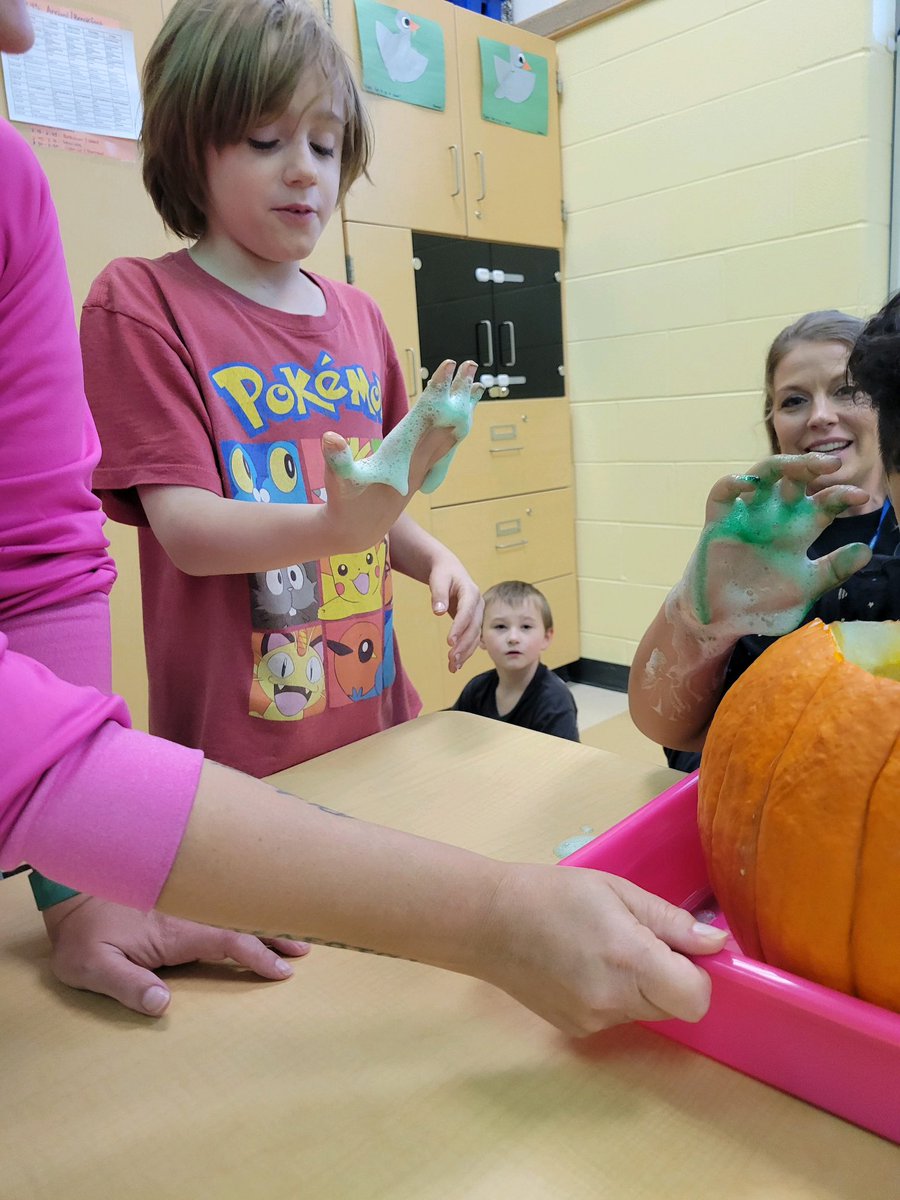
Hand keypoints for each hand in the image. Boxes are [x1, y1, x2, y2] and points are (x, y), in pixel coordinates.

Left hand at [42, 895, 308, 1016]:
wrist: (69, 894)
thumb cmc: (82, 936)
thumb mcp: (93, 966)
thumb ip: (128, 985)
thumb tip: (163, 1006)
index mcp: (178, 928)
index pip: (229, 941)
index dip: (257, 957)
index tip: (281, 972)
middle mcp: (189, 912)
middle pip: (242, 920)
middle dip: (275, 932)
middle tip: (307, 945)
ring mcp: (187, 903)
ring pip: (235, 909)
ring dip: (264, 919)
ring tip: (294, 930)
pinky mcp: (180, 899)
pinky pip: (221, 902)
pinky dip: (245, 907)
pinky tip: (257, 910)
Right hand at [321, 360, 480, 552]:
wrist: (357, 532)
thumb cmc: (345, 504)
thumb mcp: (338, 481)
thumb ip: (337, 460)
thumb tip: (330, 438)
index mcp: (401, 454)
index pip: (424, 416)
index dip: (436, 391)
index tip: (449, 365)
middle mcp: (417, 460)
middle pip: (445, 421)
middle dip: (457, 393)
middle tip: (473, 365)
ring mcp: (420, 467)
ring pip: (450, 434)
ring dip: (462, 410)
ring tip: (476, 387)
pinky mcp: (418, 472)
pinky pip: (444, 446)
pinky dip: (455, 429)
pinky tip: (460, 421)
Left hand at [429, 550, 483, 670]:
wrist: (449, 570)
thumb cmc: (443, 573)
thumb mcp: (438, 579)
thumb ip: (438, 594)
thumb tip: (438, 612)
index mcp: (471, 592)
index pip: (467, 612)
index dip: (459, 627)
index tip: (449, 641)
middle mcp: (479, 605)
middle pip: (474, 627)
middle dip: (464, 644)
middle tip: (452, 658)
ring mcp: (478, 614)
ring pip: (475, 636)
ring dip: (465, 652)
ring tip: (453, 666)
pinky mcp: (473, 622)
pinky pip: (472, 639)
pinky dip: (465, 652)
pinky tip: (456, 665)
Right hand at [477, 863, 727, 1034]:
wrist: (487, 921)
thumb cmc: (553, 893)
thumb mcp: (616, 891)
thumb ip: (670, 921)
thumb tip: (716, 944)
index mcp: (630, 960)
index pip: (697, 998)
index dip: (698, 974)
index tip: (680, 947)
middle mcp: (615, 1001)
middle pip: (674, 1007)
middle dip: (670, 977)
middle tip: (637, 939)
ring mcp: (593, 1021)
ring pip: (646, 1012)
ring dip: (641, 986)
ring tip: (602, 948)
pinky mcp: (576, 1030)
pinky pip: (616, 1016)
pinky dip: (613, 995)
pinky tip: (582, 965)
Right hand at [677, 453, 871, 640]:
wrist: (723, 621)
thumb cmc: (764, 605)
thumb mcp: (805, 590)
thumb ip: (832, 571)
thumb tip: (866, 551)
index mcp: (799, 531)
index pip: (824, 503)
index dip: (842, 496)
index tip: (860, 498)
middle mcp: (775, 517)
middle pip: (796, 480)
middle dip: (813, 466)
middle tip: (832, 464)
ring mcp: (747, 516)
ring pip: (763, 476)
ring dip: (781, 465)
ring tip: (799, 465)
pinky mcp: (718, 522)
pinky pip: (722, 494)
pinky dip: (733, 483)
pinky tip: (747, 485)